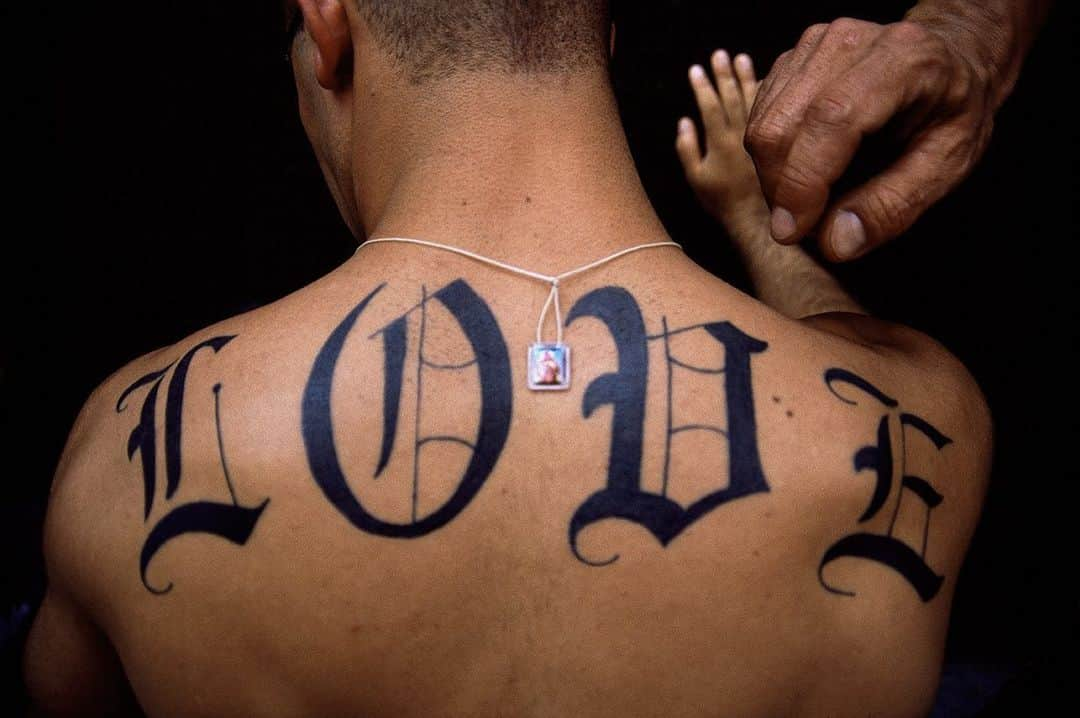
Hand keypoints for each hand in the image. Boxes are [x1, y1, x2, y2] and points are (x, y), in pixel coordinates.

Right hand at [676, 50, 766, 234]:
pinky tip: (765, 79)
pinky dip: (767, 94)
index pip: (709, 106)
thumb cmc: (721, 201)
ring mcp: (761, 137)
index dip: (701, 86)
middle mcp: (741, 135)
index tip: (695, 69)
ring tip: (741, 58)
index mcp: (720, 142)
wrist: (755, 218)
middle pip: (732, 96)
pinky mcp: (774, 141)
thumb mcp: (695, 178)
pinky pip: (774, 111)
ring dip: (746, 77)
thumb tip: (684, 121)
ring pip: (753, 100)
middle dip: (723, 74)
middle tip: (718, 54)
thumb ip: (687, 148)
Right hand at [746, 17, 995, 259]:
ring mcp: (812, 46)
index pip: (832, 119)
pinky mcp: (791, 59)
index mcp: (902, 60)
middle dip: (782, 190)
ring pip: (762, 126)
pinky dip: (772, 158)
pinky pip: (759, 118)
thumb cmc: (952, 112)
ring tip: (812, 199)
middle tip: (809, 227)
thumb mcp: (948, 165)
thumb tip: (834, 243)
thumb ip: (894, 206)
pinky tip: (805, 169)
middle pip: (783, 125)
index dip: (803, 181)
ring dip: (774, 178)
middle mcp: (847, 42)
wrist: (950, 59)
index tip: (792, 232)